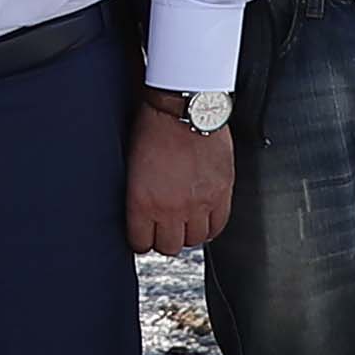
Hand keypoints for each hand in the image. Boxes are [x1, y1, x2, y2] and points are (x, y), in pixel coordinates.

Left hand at [127, 111, 233, 255]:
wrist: (184, 107)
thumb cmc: (153, 127)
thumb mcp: (131, 165)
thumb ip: (137, 195)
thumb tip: (139, 214)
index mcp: (142, 202)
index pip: (140, 243)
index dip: (141, 240)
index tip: (142, 234)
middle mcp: (171, 208)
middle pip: (168, 247)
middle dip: (163, 239)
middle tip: (163, 228)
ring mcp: (199, 203)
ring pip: (194, 240)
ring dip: (187, 233)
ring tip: (183, 221)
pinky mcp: (222, 193)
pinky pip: (218, 226)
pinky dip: (210, 227)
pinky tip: (203, 218)